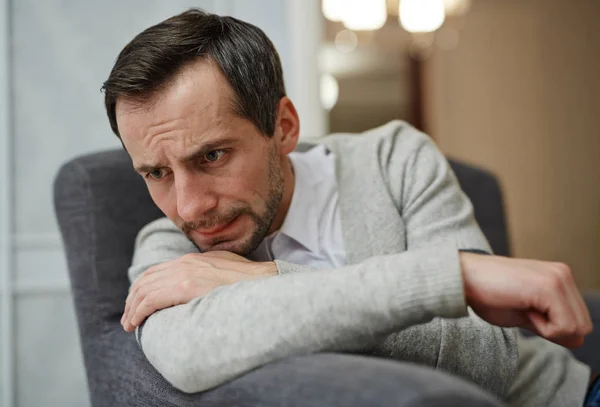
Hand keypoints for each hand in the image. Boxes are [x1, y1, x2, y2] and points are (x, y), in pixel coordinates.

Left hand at [122, 251, 277, 331]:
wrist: (264, 282)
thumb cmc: (251, 282)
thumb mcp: (225, 270)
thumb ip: (208, 274)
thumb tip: (200, 287)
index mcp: (193, 259)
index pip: (158, 270)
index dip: (144, 287)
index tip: (138, 302)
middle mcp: (185, 263)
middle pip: (146, 279)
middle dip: (133, 298)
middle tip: (129, 316)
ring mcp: (184, 273)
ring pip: (144, 290)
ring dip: (132, 308)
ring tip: (129, 324)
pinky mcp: (185, 287)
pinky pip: (150, 300)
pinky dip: (138, 312)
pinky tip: (136, 323)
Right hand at [461, 253, 592, 347]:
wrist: (463, 278)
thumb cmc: (487, 294)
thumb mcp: (526, 314)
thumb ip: (552, 324)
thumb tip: (578, 340)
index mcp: (559, 278)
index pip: (579, 321)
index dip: (553, 329)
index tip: (526, 312)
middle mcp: (564, 274)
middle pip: (583, 326)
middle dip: (555, 330)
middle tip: (525, 312)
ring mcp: (559, 278)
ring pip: (577, 328)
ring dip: (549, 329)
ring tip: (523, 308)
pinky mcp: (550, 286)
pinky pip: (564, 326)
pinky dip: (544, 328)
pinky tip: (523, 308)